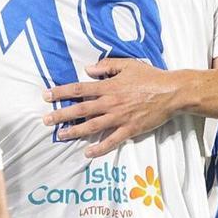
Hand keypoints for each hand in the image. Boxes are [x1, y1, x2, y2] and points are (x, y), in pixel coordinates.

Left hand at [42, 58, 186, 156]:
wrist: (172, 92)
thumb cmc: (150, 76)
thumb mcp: (128, 65)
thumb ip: (107, 66)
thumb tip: (88, 69)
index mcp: (109, 86)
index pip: (79, 89)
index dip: (61, 92)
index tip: (46, 95)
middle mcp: (110, 102)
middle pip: (81, 109)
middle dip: (61, 114)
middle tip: (45, 120)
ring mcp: (119, 117)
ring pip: (92, 126)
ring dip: (74, 131)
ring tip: (61, 136)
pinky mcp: (130, 129)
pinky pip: (112, 141)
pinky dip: (99, 148)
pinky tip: (88, 152)